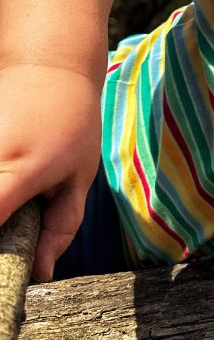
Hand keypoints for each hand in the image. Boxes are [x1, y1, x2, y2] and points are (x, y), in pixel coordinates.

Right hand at [0, 65, 101, 280]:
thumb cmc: (73, 121)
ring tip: (15, 200)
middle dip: (0, 229)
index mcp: (18, 172)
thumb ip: (61, 226)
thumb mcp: (80, 174)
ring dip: (0, 201)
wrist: (48, 65)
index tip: (7, 261)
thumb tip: (42, 274)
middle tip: (16, 220)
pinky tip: (9, 183)